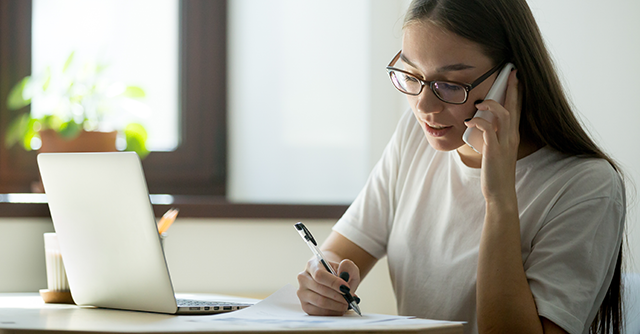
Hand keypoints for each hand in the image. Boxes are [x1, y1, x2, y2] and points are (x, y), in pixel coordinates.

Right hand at [297, 257, 360, 315]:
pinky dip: (332, 312)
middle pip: (320, 289)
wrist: (332, 280)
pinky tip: (339, 309)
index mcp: (312, 265)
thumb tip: (343, 272)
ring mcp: (302, 293)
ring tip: (346, 304)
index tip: (346, 288)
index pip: (319, 275)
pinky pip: (318, 312)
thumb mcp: (347, 267)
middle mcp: (303, 278)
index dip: (333, 282)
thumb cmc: (339, 274)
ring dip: (336, 305)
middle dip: (338, 296)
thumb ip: (348, 266)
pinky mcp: (305, 306)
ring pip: (319, 302)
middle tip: (349, 299)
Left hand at [464, 70, 521, 203]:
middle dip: (512, 89)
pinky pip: (488, 130)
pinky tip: (470, 122)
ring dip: (491, 105)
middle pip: (514, 107)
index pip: (517, 109)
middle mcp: (511, 136)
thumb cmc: (495, 172)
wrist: (500, 192)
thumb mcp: (496, 150)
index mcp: (512, 135)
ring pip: (504, 115)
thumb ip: (492, 136)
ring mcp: (504, 143)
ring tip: (480, 103)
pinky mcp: (494, 150)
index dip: (517, 93)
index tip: (516, 78)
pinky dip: (479, 122)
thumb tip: (481, 125)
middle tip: (511, 73)